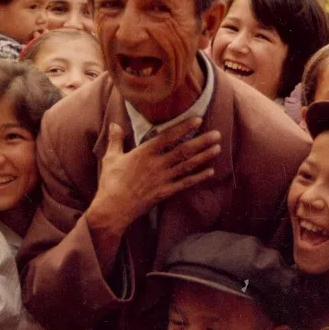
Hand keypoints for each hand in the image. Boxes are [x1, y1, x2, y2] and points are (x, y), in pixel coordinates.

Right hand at [87, 118, 220, 235]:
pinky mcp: (165, 192)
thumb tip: (114, 124)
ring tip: (218, 148)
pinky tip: (210, 172)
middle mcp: (157, 164)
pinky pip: (185, 184)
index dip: (184, 127)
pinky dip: (198, 178)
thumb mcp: (111, 158)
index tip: (198, 120)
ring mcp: (163, 179)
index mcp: (144, 153)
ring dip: (204, 157)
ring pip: (187, 166)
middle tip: (217, 134)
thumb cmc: (110, 182)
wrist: (113, 209)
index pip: (168, 136)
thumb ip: (115, 140)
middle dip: (202, 142)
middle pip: (183, 151)